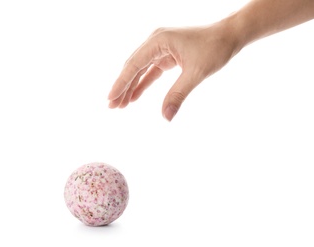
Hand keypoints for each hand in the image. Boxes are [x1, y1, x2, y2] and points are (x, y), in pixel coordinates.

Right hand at [108, 22, 240, 120]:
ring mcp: (160, 48)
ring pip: (140, 69)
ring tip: (121, 104)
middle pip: (133, 67)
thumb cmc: (215, 48)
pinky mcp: (167, 54)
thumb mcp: (196, 73)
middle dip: (122, 87)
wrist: (230, 35)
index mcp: (159, 40)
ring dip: (130, 86)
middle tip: (112, 106)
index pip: (134, 64)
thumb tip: (166, 117)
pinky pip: (150, 71)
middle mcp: (156, 41)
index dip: (121, 83)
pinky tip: (135, 96)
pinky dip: (143, 83)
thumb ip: (178, 94)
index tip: (110, 98)